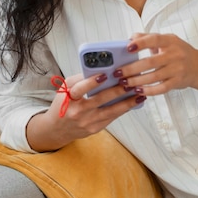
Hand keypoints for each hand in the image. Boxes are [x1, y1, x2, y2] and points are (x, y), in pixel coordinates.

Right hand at [26, 73, 144, 151]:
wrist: (57, 129)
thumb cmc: (63, 103)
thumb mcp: (65, 89)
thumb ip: (81, 79)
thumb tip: (103, 69)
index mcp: (68, 98)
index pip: (79, 89)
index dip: (91, 82)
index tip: (104, 75)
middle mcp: (77, 112)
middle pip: (100, 100)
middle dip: (118, 90)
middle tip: (131, 82)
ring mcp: (87, 122)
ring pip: (110, 111)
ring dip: (127, 102)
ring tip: (140, 93)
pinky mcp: (94, 129)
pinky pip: (112, 117)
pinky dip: (123, 109)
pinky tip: (134, 102)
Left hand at [120, 33, 197, 116]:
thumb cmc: (179, 52)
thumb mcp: (167, 40)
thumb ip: (148, 37)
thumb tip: (130, 38)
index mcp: (170, 41)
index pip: (154, 39)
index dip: (141, 43)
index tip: (127, 48)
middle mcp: (175, 54)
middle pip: (150, 62)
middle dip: (132, 69)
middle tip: (118, 73)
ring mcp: (177, 69)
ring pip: (153, 77)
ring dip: (137, 81)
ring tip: (124, 83)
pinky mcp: (177, 82)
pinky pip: (161, 88)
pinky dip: (149, 90)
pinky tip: (138, 91)